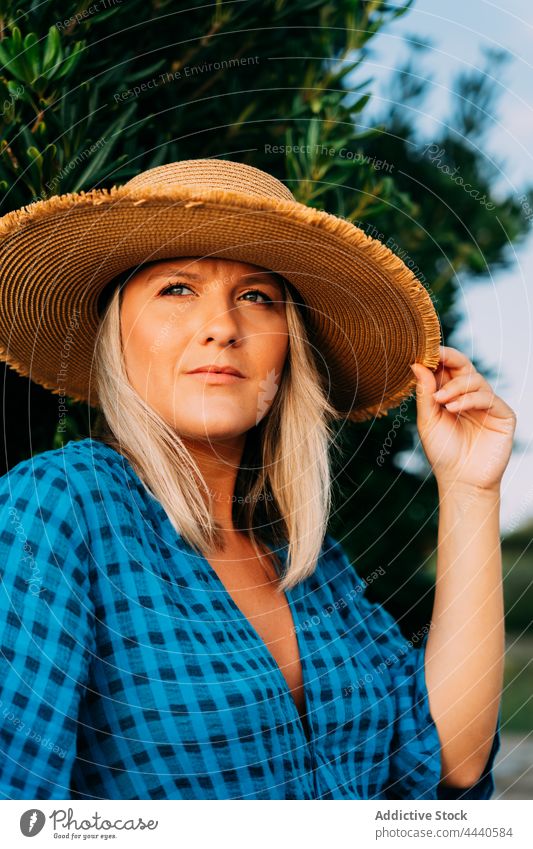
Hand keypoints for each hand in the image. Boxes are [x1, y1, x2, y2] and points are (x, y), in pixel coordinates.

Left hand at [410, 345, 515, 491]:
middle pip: (464, 366)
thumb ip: (424, 393)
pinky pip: (488, 398)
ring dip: (455, 387)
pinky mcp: (503, 415)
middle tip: (434, 358)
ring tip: (441, 401)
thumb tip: (417, 364)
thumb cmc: (442, 452)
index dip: (438, 357)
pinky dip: (469, 400)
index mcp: (451, 395)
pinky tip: (453, 409)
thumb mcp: (427, 421)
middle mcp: (470, 396)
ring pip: (475, 380)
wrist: (461, 480)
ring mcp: (488, 405)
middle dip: (449, 359)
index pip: (447, 368)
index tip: (425, 351)